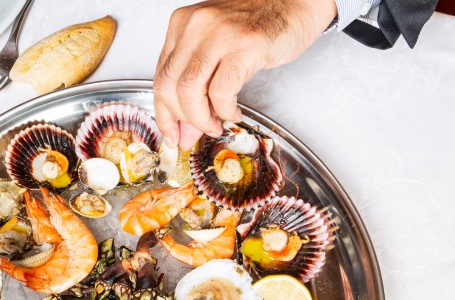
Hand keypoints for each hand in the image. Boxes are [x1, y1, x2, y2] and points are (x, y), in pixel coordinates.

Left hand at [154, 0, 337, 148]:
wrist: (294, 3)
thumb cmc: (257, 25)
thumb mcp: (216, 52)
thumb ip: (197, 87)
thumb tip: (184, 131)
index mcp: (182, 25)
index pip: (160, 77)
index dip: (163, 113)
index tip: (171, 133)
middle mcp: (195, 26)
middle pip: (169, 86)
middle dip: (181, 119)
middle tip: (197, 132)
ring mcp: (219, 34)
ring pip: (188, 90)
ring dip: (200, 119)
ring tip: (215, 124)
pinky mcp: (244, 46)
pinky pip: (221, 91)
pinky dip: (224, 111)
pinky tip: (233, 111)